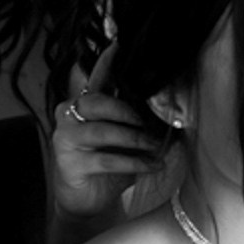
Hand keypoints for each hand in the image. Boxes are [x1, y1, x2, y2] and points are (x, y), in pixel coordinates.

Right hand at [48, 44, 168, 225]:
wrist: (89, 201)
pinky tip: (152, 165)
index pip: (97, 77)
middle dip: (129, 111)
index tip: (119, 42)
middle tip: (150, 123)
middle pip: (98, 102)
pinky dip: (134, 162)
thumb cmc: (110, 166)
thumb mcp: (127, 139)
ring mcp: (66, 138)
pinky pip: (107, 159)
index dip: (106, 61)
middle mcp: (70, 115)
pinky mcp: (69, 162)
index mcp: (85, 104)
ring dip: (136, 139)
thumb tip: (177, 113)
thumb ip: (140, 121)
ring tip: (157, 147)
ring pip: (104, 131)